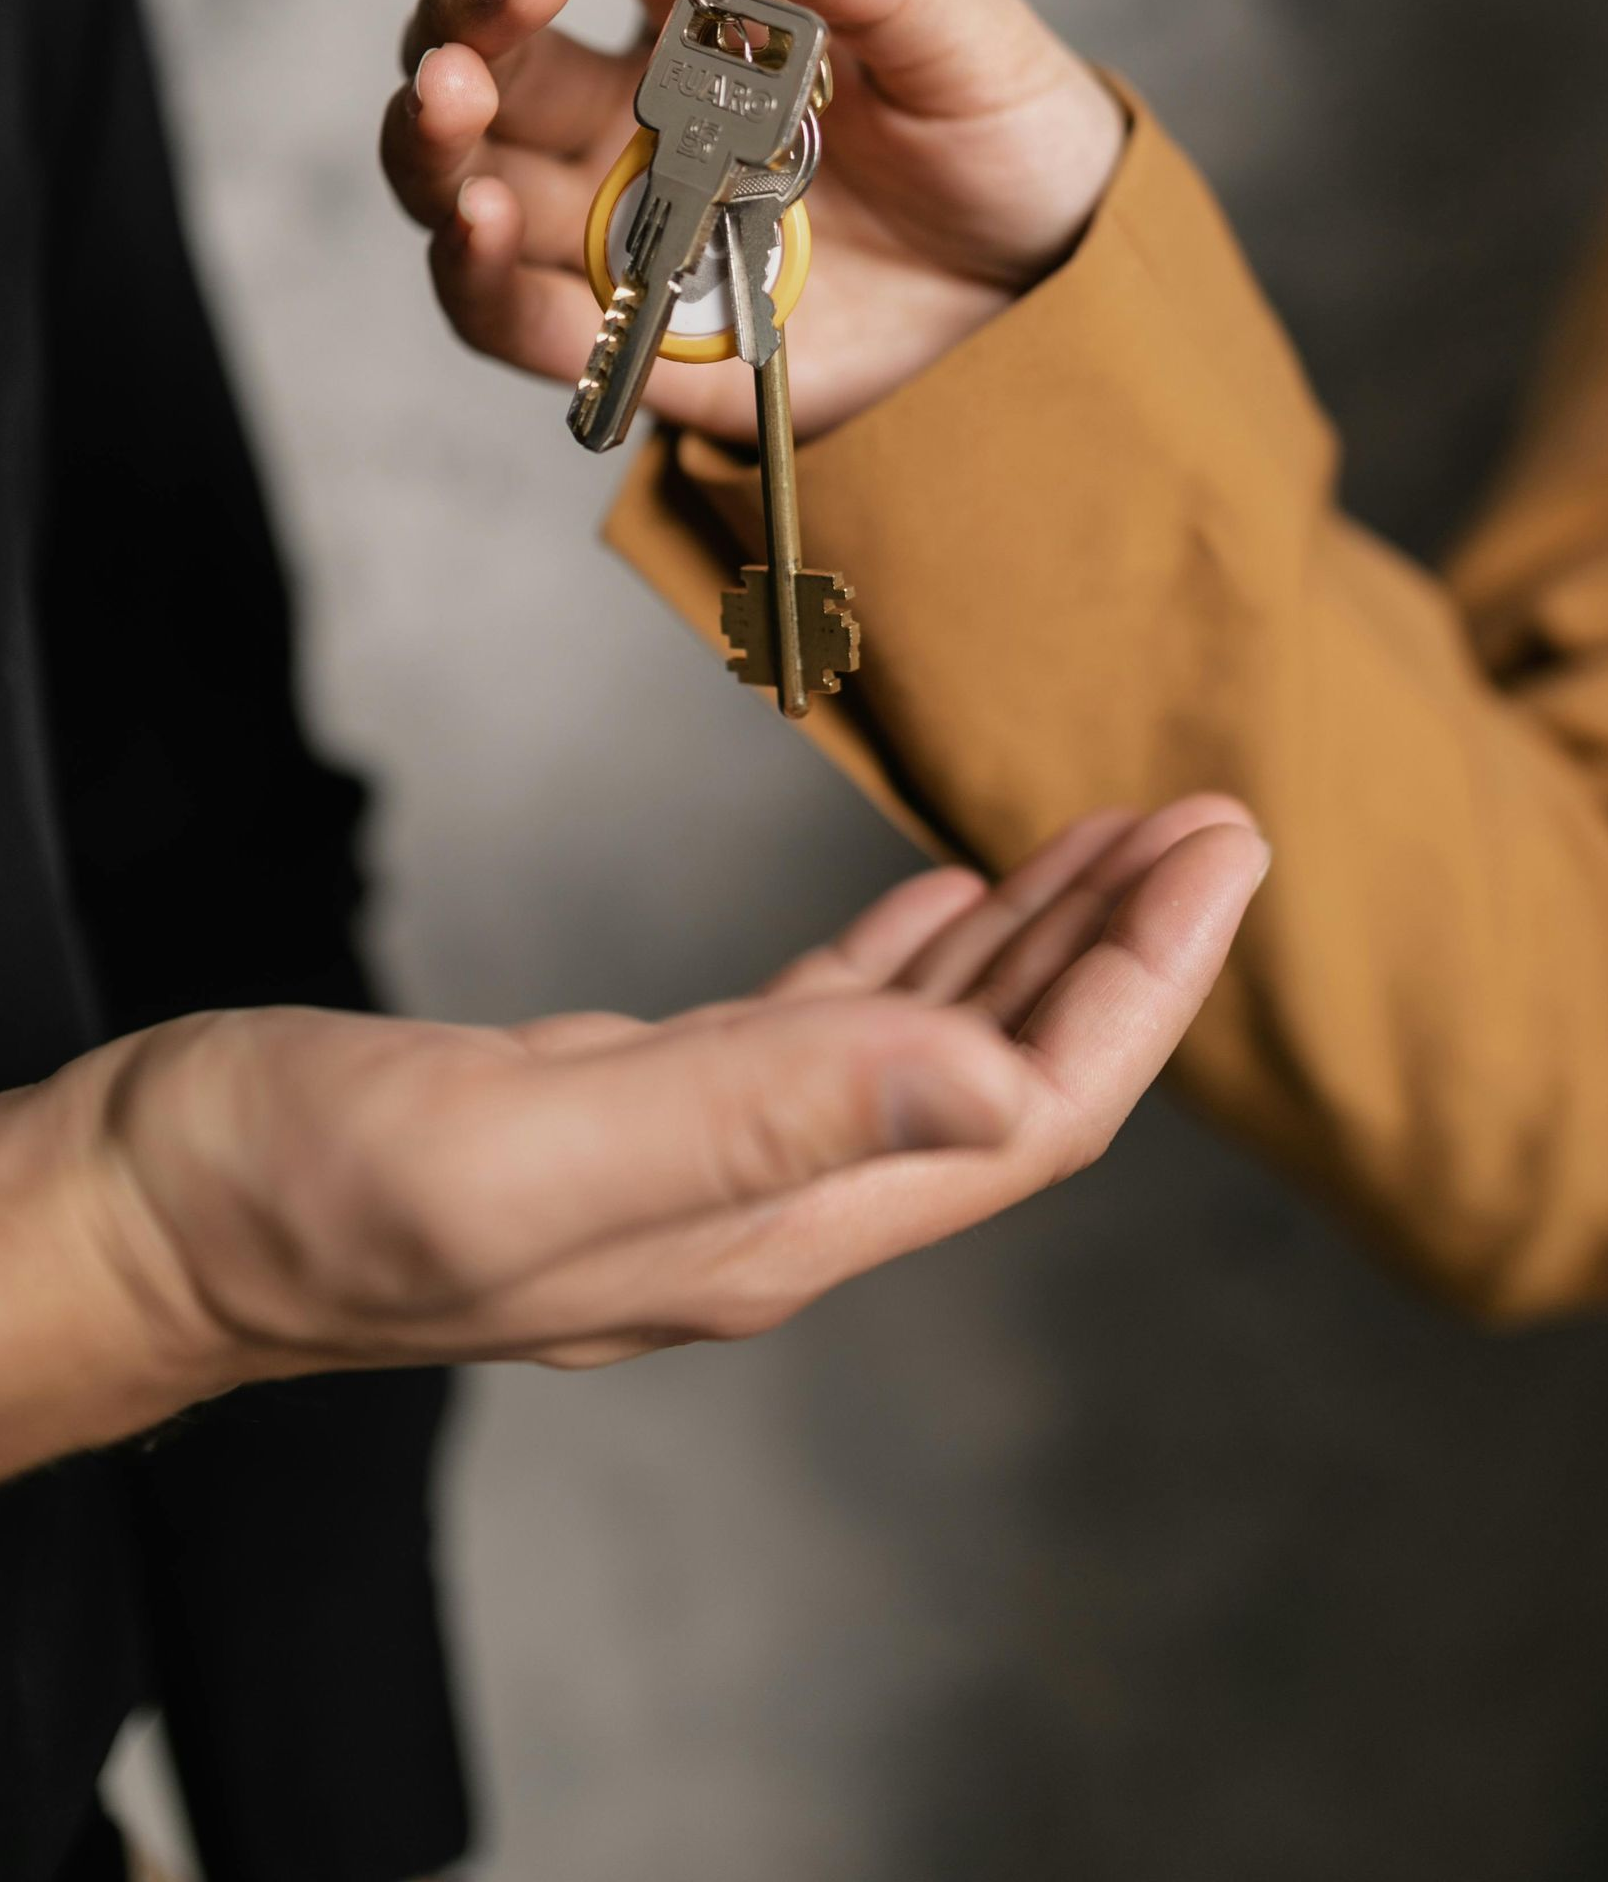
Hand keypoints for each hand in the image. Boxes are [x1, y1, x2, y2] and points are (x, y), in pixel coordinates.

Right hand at [1, 801, 1261, 1468]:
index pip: (1024, 1113)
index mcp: (765, 1219)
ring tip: (1114, 840)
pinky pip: (820, 1030)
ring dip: (1030, 946)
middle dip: (1121, 955)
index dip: (1140, 988)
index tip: (1219, 849)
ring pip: (924, 1048)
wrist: (148, 1215)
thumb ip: (763, 1113)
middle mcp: (758, 1206)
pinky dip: (905, 961)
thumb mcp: (532, 1142)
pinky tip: (946, 903)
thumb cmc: (298, 1188)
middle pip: (1003, 1080)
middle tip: (1210, 820)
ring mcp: (695, 1162)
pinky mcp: (629, 1108)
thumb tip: (1000, 1087)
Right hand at [380, 0, 1124, 439]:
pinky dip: (476, 277)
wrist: (1060, 301)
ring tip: (446, 98)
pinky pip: (521, 317)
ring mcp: (633, 229)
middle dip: (474, 10)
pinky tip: (472, 225)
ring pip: (474, 178)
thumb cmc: (1006, 147)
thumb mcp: (963, 45)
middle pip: (506, 59)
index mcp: (722, 27)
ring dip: (437, 139)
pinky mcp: (642, 340)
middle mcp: (647, 120)